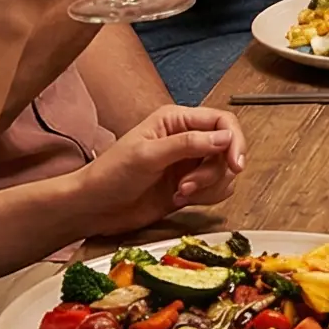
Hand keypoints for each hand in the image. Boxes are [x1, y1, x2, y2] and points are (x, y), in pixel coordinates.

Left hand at [67, 106, 247, 235]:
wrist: (94, 207)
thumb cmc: (110, 175)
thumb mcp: (148, 155)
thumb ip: (188, 144)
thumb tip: (225, 137)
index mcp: (176, 121)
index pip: (222, 122)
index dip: (234, 141)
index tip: (234, 164)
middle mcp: (186, 139)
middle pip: (226, 150)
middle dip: (214, 172)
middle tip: (190, 184)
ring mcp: (188, 164)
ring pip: (224, 172)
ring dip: (209, 187)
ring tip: (180, 192)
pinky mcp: (189, 186)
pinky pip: (216, 190)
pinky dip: (206, 198)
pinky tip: (180, 199)